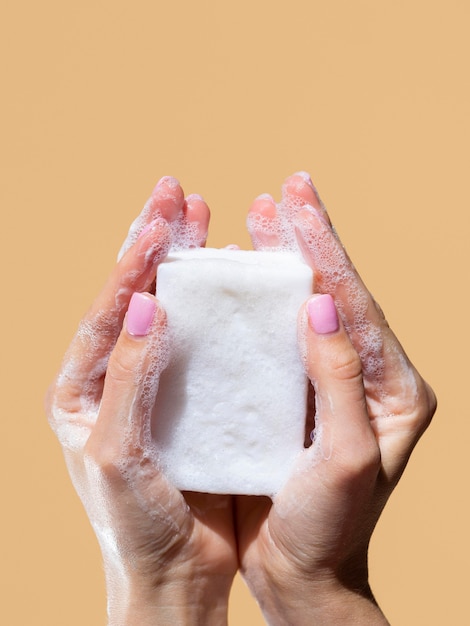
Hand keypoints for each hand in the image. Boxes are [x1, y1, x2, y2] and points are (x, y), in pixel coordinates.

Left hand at [46, 178, 236, 625]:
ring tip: (200, 217)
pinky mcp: (191, 399)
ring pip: (171, 312)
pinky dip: (216, 309)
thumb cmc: (132, 524)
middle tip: (176, 193)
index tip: (157, 217)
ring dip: (186, 265)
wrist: (174, 574)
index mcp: (80, 389)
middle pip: (135, 297)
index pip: (106, 312)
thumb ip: (128, 380)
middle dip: (155, 244)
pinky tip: (231, 280)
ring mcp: (154, 386)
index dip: (131, 262)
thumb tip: (146, 306)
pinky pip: (203, 344)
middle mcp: (114, 379)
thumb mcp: (117, 452)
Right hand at [236, 173, 436, 623]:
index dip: (327, 248)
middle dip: (308, 241)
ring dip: (282, 263)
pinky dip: (259, 303)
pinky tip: (239, 276)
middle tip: (285, 191)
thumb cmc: (330, 527)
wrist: (301, 574)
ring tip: (260, 217)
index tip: (300, 197)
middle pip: (335, 294)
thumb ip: (338, 379)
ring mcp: (329, 383)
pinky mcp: (296, 395)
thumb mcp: (345, 456)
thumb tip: (324, 302)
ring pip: (304, 309)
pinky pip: (277, 338)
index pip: (359, 304)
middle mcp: (365, 377)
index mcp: (394, 388)